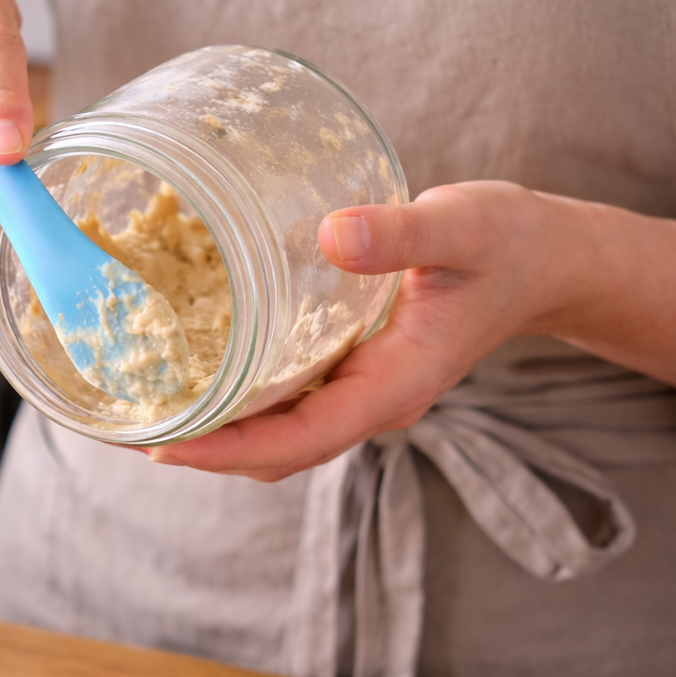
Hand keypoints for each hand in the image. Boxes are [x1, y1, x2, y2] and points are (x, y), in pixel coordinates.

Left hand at [146, 182, 583, 480]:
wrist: (544, 261)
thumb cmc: (509, 242)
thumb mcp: (463, 225)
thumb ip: (403, 232)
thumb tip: (334, 234)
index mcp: (397, 384)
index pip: (302, 439)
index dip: (231, 449)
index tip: (167, 447)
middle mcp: (375, 402)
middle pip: (278, 451)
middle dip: (207, 449)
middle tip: (130, 428)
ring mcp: (364, 392)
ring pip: (280, 434)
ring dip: (218, 431)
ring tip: (148, 407)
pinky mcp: (355, 372)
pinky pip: (290, 403)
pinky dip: (242, 402)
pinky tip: (201, 369)